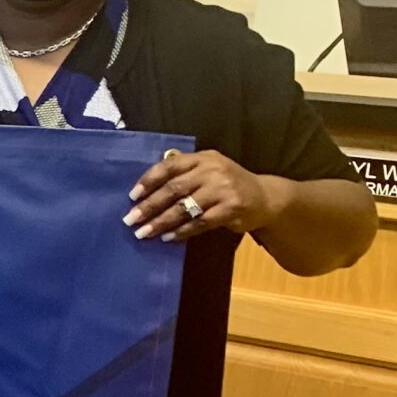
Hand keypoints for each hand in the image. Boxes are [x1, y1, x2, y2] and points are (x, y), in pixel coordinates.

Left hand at [126, 149, 282, 242]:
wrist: (266, 197)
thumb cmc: (228, 183)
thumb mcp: (209, 169)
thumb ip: (184, 173)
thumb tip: (146, 189)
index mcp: (203, 158)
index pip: (170, 166)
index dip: (148, 180)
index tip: (132, 196)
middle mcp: (213, 171)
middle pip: (173, 189)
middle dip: (149, 206)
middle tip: (130, 219)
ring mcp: (223, 190)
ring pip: (184, 208)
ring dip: (161, 222)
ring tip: (143, 233)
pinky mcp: (231, 209)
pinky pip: (199, 222)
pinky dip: (181, 231)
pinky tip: (168, 238)